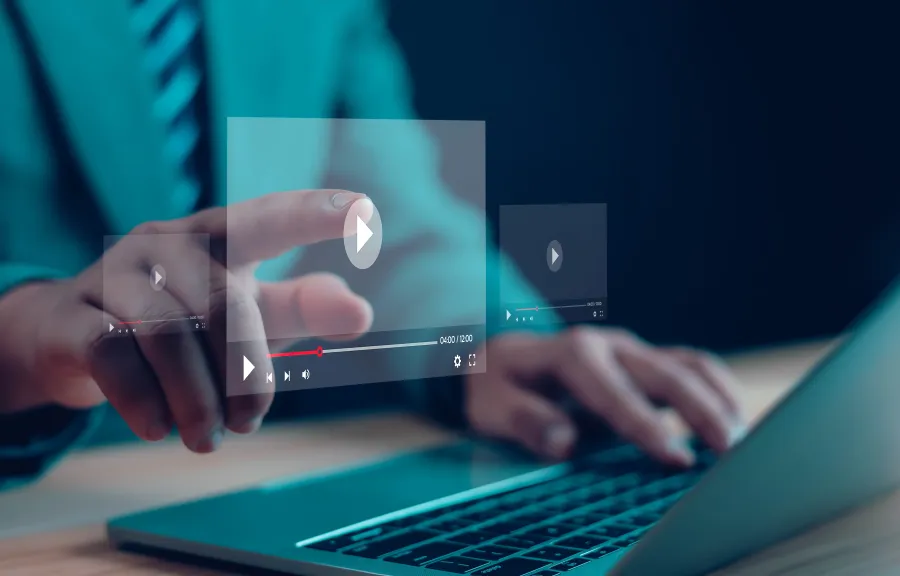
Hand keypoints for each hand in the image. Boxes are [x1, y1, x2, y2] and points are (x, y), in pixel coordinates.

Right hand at [0, 190, 372, 451]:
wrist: (72, 335)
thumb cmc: (185, 320)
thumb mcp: (250, 312)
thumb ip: (303, 306)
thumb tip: (362, 312)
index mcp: (218, 237)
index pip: (268, 217)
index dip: (312, 214)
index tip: (365, 212)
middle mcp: (166, 243)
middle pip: (220, 302)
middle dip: (244, 372)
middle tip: (249, 423)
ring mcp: (113, 274)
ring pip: (167, 334)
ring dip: (197, 398)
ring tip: (209, 437)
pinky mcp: (73, 316)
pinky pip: (113, 356)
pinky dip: (144, 401)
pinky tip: (159, 428)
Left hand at [465, 327, 743, 464]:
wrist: (500, 360)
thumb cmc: (496, 387)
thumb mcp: (493, 405)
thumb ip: (525, 422)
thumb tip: (564, 443)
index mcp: (572, 353)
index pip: (616, 392)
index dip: (647, 426)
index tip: (676, 459)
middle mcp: (609, 346)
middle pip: (666, 373)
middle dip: (702, 412)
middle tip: (732, 455)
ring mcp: (630, 351)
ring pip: (688, 365)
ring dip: (720, 399)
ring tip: (743, 442)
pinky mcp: (644, 362)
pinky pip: (690, 369)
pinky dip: (717, 391)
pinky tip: (734, 422)